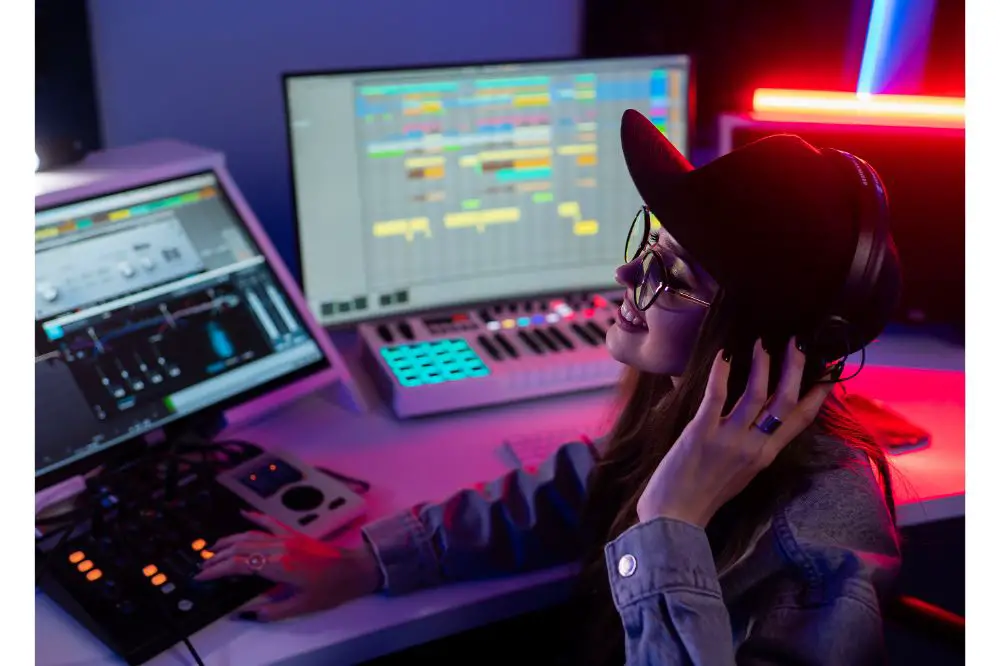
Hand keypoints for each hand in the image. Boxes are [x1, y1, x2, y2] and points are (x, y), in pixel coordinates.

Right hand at [194, 511, 381, 620]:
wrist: (355, 569)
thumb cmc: (332, 588)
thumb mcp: (302, 606)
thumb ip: (273, 611)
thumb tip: (250, 613)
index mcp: (278, 565)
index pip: (239, 565)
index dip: (218, 570)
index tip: (202, 576)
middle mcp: (279, 546)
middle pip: (240, 547)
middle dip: (219, 556)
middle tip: (202, 566)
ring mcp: (286, 538)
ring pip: (251, 534)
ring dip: (230, 540)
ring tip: (213, 548)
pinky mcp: (294, 534)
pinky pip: (270, 523)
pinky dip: (255, 518)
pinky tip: (243, 513)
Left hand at [636, 338, 832, 527]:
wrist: (675, 517)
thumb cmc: (703, 496)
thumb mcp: (740, 473)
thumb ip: (751, 447)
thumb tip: (755, 420)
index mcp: (765, 456)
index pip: (800, 421)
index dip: (816, 395)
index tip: (827, 373)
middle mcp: (754, 446)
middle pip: (785, 401)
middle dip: (795, 369)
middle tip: (797, 342)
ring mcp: (729, 438)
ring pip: (757, 395)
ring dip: (762, 365)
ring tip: (762, 343)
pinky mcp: (701, 432)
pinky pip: (717, 396)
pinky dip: (721, 373)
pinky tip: (724, 354)